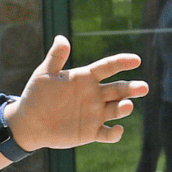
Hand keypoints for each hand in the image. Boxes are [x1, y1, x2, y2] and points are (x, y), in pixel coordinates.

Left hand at [5, 35, 148, 152]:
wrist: (29, 122)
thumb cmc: (36, 95)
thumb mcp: (44, 75)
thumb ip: (55, 58)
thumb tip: (60, 38)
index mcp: (86, 78)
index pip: (108, 67)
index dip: (122, 62)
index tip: (136, 60)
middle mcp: (96, 94)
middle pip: (119, 89)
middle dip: (132, 88)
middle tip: (142, 88)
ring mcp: (95, 113)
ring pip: (116, 109)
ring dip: (124, 107)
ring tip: (127, 105)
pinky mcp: (92, 131)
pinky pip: (107, 133)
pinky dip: (114, 133)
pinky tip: (117, 131)